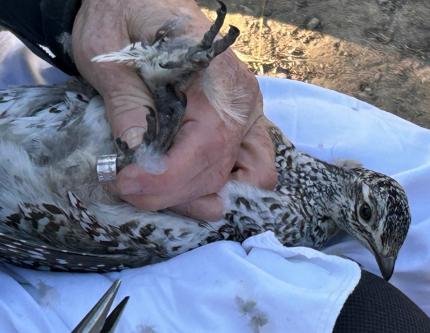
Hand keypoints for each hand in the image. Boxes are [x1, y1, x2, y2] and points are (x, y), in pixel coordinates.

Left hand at [72, 0, 276, 219]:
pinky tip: (188, 185)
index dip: (166, 177)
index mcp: (217, 75)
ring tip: (154, 189)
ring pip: (242, 177)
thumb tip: (139, 156)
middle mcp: (242, 99)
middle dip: (170, 192)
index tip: (124, 183)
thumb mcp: (111, 56)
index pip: (206, 145)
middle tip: (125, 186)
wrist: (141, 2)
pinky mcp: (241, 122)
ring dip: (196, 195)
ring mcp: (247, 113)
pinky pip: (250, 167)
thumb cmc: (125, 18)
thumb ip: (128, 106)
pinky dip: (222, 185)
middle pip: (219, 170)